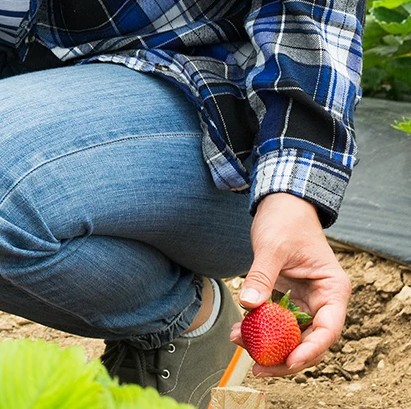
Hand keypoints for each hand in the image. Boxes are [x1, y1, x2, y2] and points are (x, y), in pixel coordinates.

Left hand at [231, 192, 348, 376]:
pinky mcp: (289, 298)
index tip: (288, 361)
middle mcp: (323, 299)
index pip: (328, 329)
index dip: (310, 350)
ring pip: (293, 334)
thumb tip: (249, 305)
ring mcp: (306, 301)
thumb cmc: (285, 221)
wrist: (281, 205)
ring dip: (270, 344)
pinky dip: (262, 328)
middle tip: (259, 367)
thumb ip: (261, 277)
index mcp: (332, 289)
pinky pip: (278, 321)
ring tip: (241, 344)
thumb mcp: (271, 248)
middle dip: (286, 356)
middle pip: (311, 339)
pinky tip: (241, 331)